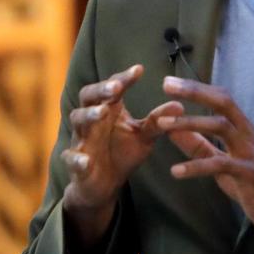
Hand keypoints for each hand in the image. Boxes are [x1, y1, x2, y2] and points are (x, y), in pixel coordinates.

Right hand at [61, 64, 178, 243]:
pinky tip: (86, 161)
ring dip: (89, 115)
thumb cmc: (122, 152)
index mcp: (109, 109)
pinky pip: (72, 159)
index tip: (139, 69)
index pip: (113, 87)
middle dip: (101, 90)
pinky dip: (77, 159)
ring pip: (78, 121)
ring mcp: (81, 140)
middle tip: (116, 87)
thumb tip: (180, 105)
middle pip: (89, 96)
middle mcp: (92, 120)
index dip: (124, 78)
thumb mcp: (143, 136)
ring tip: (102, 112)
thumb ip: (157, 121)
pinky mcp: (76, 164)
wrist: (104, 184)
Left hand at [157, 76, 253, 239]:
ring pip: (221, 127)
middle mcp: (248, 135)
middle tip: (167, 86)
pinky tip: (176, 171)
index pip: (221, 99)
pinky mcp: (250, 174)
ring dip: (191, 123)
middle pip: (223, 104)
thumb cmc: (252, 184)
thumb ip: (198, 146)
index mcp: (243, 130)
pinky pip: (221, 165)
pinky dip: (196, 166)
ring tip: (163, 124)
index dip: (197, 88)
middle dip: (195, 92)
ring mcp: (251, 152)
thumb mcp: (221, 162)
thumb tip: (172, 129)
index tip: (170, 82)